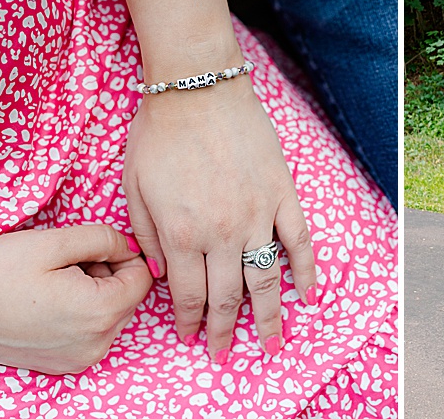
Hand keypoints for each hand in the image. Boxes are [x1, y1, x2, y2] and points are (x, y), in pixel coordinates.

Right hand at [0, 225, 151, 374]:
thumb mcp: (53, 242)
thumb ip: (104, 239)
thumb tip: (131, 247)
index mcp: (100, 312)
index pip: (143, 277)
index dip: (125, 256)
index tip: (97, 248)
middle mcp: (97, 343)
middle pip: (130, 297)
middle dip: (110, 274)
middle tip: (72, 263)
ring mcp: (82, 358)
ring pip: (113, 314)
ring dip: (97, 292)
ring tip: (59, 281)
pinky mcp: (66, 364)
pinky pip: (94, 332)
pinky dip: (84, 312)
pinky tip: (53, 301)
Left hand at [122, 77, 316, 362]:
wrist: (199, 88)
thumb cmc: (160, 133)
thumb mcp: (135, 186)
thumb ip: (147, 234)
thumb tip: (162, 273)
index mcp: (183, 232)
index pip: (188, 294)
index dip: (187, 321)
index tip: (189, 337)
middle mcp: (223, 232)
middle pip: (227, 296)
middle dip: (223, 331)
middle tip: (224, 353)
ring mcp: (258, 214)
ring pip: (266, 278)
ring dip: (269, 317)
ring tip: (271, 344)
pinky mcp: (282, 194)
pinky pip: (300, 240)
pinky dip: (307, 270)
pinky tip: (308, 294)